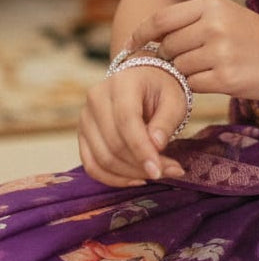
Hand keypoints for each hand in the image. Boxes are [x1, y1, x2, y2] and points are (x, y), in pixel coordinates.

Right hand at [79, 63, 186, 186]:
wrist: (142, 81)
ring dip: (129, 174)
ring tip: (155, 174)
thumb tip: (156, 146)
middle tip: (167, 172)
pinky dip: (113, 178)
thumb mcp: (174, 100)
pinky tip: (135, 179)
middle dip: (140, 165)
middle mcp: (97, 98)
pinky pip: (92, 165)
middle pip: (113, 144)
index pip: (126, 121)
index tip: (158, 170)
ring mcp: (85, 117)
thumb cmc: (161, 90)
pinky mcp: (82, 135)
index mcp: (121, 83)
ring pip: (102, 159)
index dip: (142, 150)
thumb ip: (166, 122)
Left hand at [126, 0, 258, 101]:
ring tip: (206, 69)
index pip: (163, 19)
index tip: (132, 45)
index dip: (142, 33)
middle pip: (169, 46)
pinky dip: (196, 86)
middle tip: (183, 61)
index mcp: (212, 5)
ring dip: (184, 73)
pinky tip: (214, 80)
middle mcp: (214, 25)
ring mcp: (220, 52)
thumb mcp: (226, 16)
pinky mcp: (225, 79)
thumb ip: (192, 21)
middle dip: (169, 57)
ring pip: (179, 67)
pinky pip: (192, 85)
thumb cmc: (254, 37)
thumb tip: (152, 37)